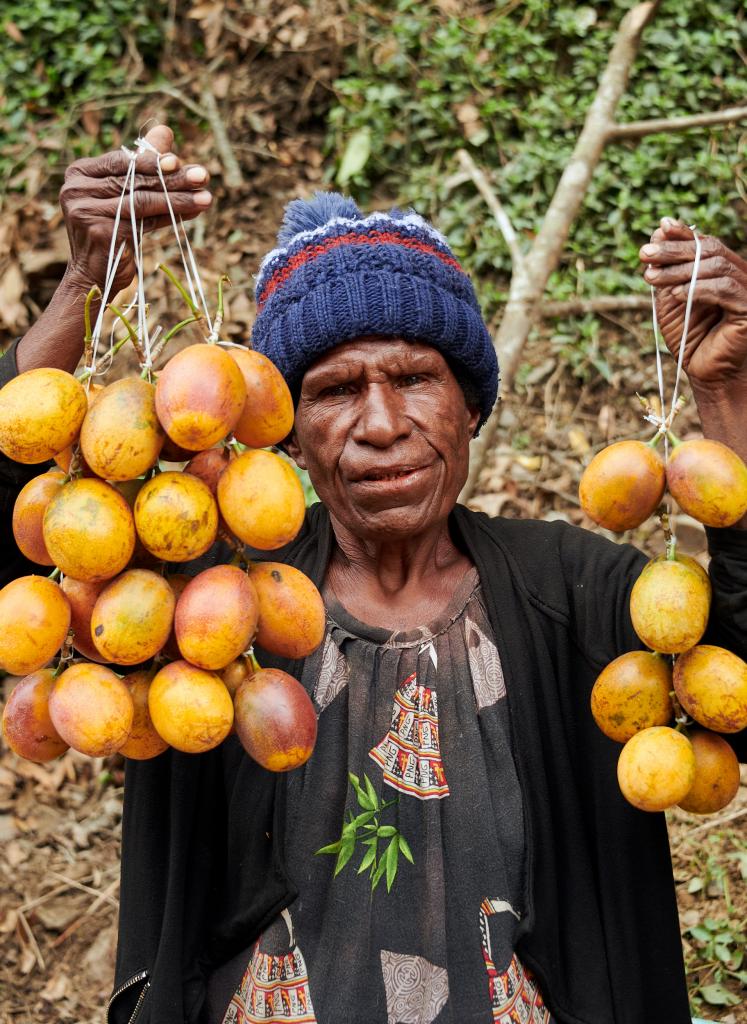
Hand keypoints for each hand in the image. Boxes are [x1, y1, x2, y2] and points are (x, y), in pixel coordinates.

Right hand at [59, 124, 211, 295]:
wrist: (93, 279)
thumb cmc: (112, 235)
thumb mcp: (127, 198)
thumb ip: (144, 167)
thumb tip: (165, 131)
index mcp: (79, 173)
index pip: (122, 161)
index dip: (153, 160)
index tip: (181, 161)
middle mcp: (76, 188)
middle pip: (135, 179)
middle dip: (173, 177)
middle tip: (203, 175)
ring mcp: (85, 209)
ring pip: (142, 198)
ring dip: (179, 197)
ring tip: (206, 197)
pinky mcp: (100, 230)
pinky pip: (144, 220)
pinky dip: (171, 215)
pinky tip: (194, 212)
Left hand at [639, 219, 746, 393]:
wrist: (707, 375)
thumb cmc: (691, 339)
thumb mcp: (671, 301)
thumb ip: (667, 270)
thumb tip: (659, 231)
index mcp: (725, 271)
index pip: (705, 243)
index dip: (683, 234)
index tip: (659, 228)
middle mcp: (741, 276)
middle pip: (709, 250)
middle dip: (673, 250)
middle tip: (644, 254)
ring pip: (715, 266)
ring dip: (679, 270)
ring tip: (651, 278)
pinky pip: (726, 289)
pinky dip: (698, 289)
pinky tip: (676, 295)